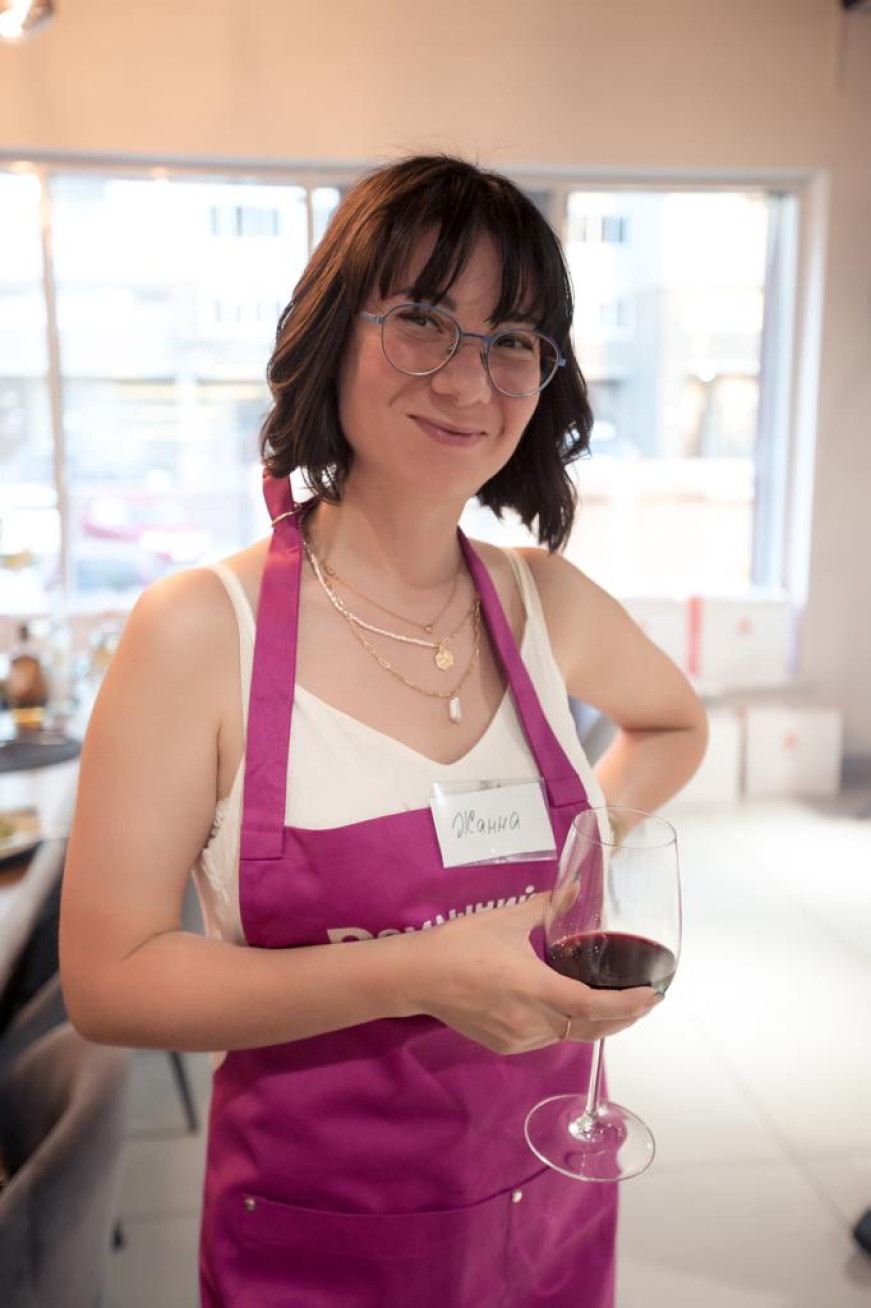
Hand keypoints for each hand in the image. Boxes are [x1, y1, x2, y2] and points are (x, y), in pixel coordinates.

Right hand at [409, 893, 660, 1054]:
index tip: (652, 996)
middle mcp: (533, 1021)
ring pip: (570, 1035)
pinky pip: (547, 1038)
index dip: (627, 1005)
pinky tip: (572, 1011)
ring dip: (596, 1023)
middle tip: (645, 1001)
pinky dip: (568, 1026)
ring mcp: (519, 1037)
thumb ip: (547, 906)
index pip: (594, 1005)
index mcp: (537, 989)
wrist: (418, 976)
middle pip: (591, 1027)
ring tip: (615, 1004)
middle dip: (623, 1017)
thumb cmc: (462, 944)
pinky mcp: (506, 1044)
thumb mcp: (507, 919)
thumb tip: (577, 888)